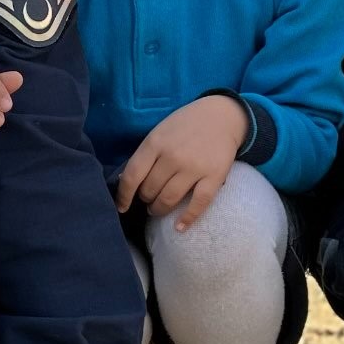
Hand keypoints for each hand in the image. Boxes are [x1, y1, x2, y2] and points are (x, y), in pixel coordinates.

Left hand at [115, 95, 247, 229]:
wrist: (222, 116)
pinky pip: (198, 203)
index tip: (121, 207)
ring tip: (158, 208)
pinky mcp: (214, 176)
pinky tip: (179, 227)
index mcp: (155, 143)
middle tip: (148, 199)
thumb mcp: (160, 132)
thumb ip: (145, 154)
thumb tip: (124, 181)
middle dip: (145, 199)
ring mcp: (194, 167)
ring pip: (169, 199)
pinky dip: (187, 218)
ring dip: (159, 209)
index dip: (124, 195)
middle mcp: (172, 156)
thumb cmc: (185, 125)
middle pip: (150, 190)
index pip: (132, 176)